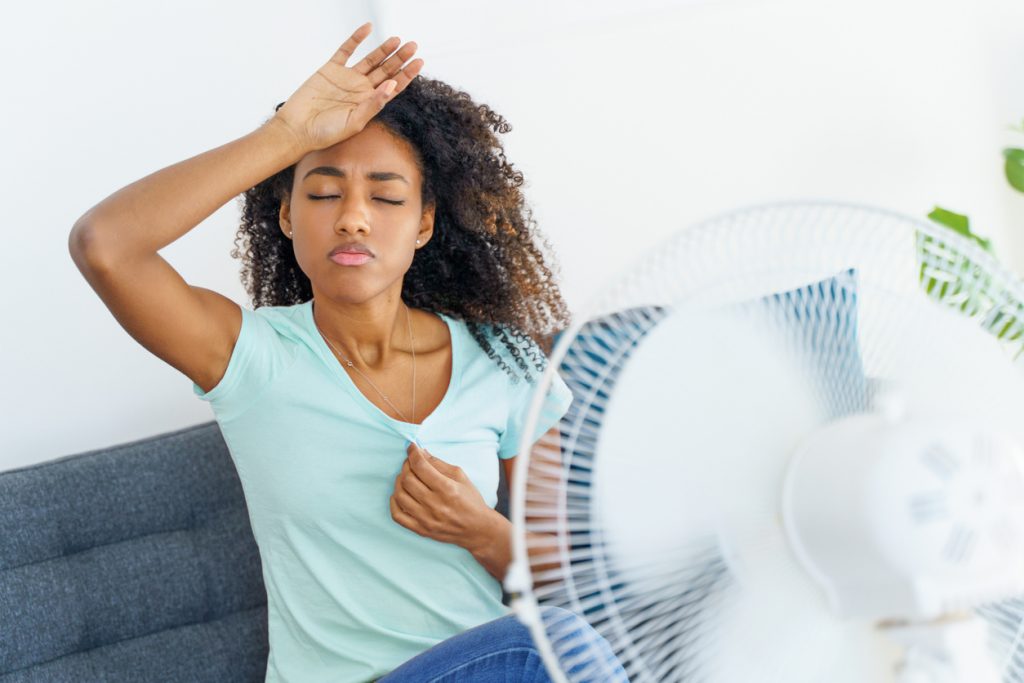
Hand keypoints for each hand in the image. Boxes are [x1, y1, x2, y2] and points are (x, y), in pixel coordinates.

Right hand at [271, 21, 423, 153]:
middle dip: (400, 58)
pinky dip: (356, 39)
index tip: (419, 62)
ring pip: (370, 59)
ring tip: (397, 40)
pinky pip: (346, 50)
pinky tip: (368, 29)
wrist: (297, 129)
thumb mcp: (354, 122)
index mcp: (369, 103)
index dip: (407, 74)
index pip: (393, 86)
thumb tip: (391, 86)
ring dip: (384, 49)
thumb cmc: (325, 133)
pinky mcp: (331, 69)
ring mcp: (347, 78)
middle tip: (413, 46)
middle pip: (385, 70)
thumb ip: (374, 104)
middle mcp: (361, 90)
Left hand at [390, 442, 494, 548]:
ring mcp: (426, 519)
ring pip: (400, 495)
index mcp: (447, 489)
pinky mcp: (421, 530)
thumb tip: (421, 452)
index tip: (412, 447)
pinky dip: (394, 502)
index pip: (421, 466)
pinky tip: (400, 494)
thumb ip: (439, 464)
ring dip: (399, 482)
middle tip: (410, 462)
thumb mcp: (460, 477)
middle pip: (408, 479)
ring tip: (406, 477)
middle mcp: (435, 504)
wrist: (477, 529)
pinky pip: (397, 515)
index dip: (413, 453)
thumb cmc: (470, 501)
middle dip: (406, 466)